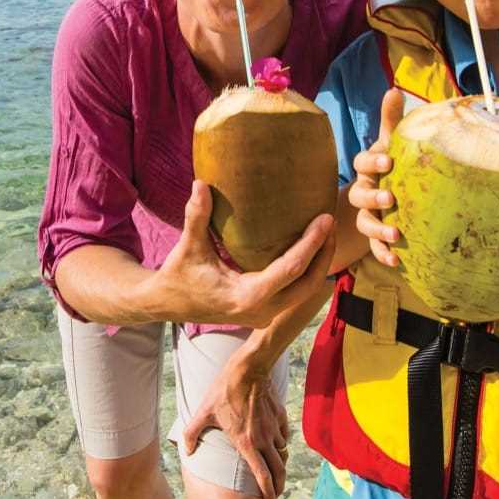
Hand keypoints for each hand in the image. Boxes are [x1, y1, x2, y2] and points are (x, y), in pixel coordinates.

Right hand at [154, 180, 334, 327]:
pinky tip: (311, 249)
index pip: (290, 269)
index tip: (325, 220)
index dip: (311, 244)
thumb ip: (196, 216)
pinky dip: (306, 272)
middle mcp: (261, 310)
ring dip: (319, 263)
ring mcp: (265, 315)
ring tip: (326, 233)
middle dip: (324, 253)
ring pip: (305, 290)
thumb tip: (201, 183)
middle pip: (308, 283)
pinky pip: (295, 292)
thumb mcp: (188, 246)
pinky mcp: (264, 312)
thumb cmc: (179, 275)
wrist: (167, 304)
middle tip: (331, 223)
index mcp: (247, 297)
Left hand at [181, 355, 289, 498]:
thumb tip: (186, 450)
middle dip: (279, 485)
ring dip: (279, 462)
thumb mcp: (204, 412)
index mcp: (247, 443)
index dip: (268, 491)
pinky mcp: (280, 416)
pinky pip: (284, 435)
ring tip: (273, 467)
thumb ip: (192, 432)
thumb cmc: (224, 391)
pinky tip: (275, 441)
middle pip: (279, 470)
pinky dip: (281, 442)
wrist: (248, 370)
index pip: (262, 475)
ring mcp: (273, 427)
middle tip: (276, 492)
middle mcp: (264, 438)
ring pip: (282, 452)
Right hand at [347, 88, 404, 266]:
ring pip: (365, 222)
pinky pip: (373, 246)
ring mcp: (366, 214)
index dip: (373, 162)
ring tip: (396, 234)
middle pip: (360, 194)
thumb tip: (394, 89)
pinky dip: (382, 253)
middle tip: (390, 198)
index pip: (363, 162)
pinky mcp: (374, 235)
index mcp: (367, 168)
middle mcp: (362, 190)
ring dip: (378, 229)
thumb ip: (391, 121)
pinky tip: (396, 260)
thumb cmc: (389, 165)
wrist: (378, 197)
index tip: (389, 160)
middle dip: (373, 196)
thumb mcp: (391, 144)